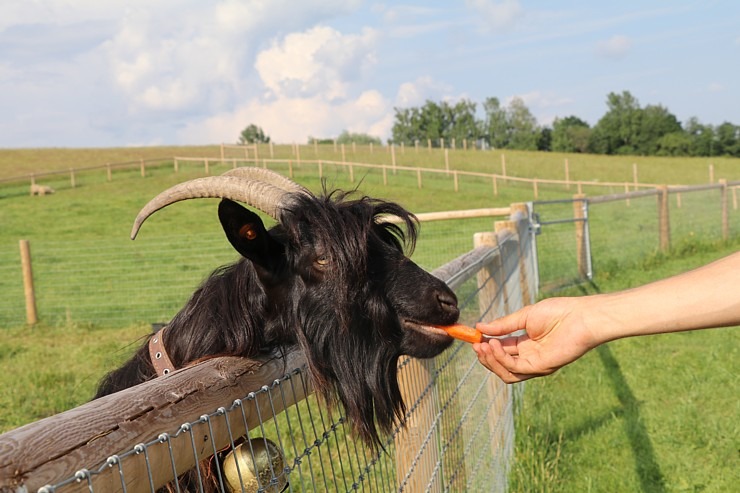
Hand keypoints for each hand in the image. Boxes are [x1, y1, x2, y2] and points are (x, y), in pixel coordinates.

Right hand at [473, 297, 598, 382]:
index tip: (473, 337)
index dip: (486, 346)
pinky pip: (515, 369)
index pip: (501, 350)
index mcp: (526, 345)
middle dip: (485, 357)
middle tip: (474, 344)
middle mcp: (529, 357)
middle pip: (501, 365)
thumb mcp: (524, 316)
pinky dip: (501, 359)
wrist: (580, 316)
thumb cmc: (558, 313)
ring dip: (491, 361)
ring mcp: (535, 364)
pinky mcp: (540, 367)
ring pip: (506, 372)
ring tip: (481, 346)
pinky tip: (494, 345)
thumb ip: (503, 325)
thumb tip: (480, 327)